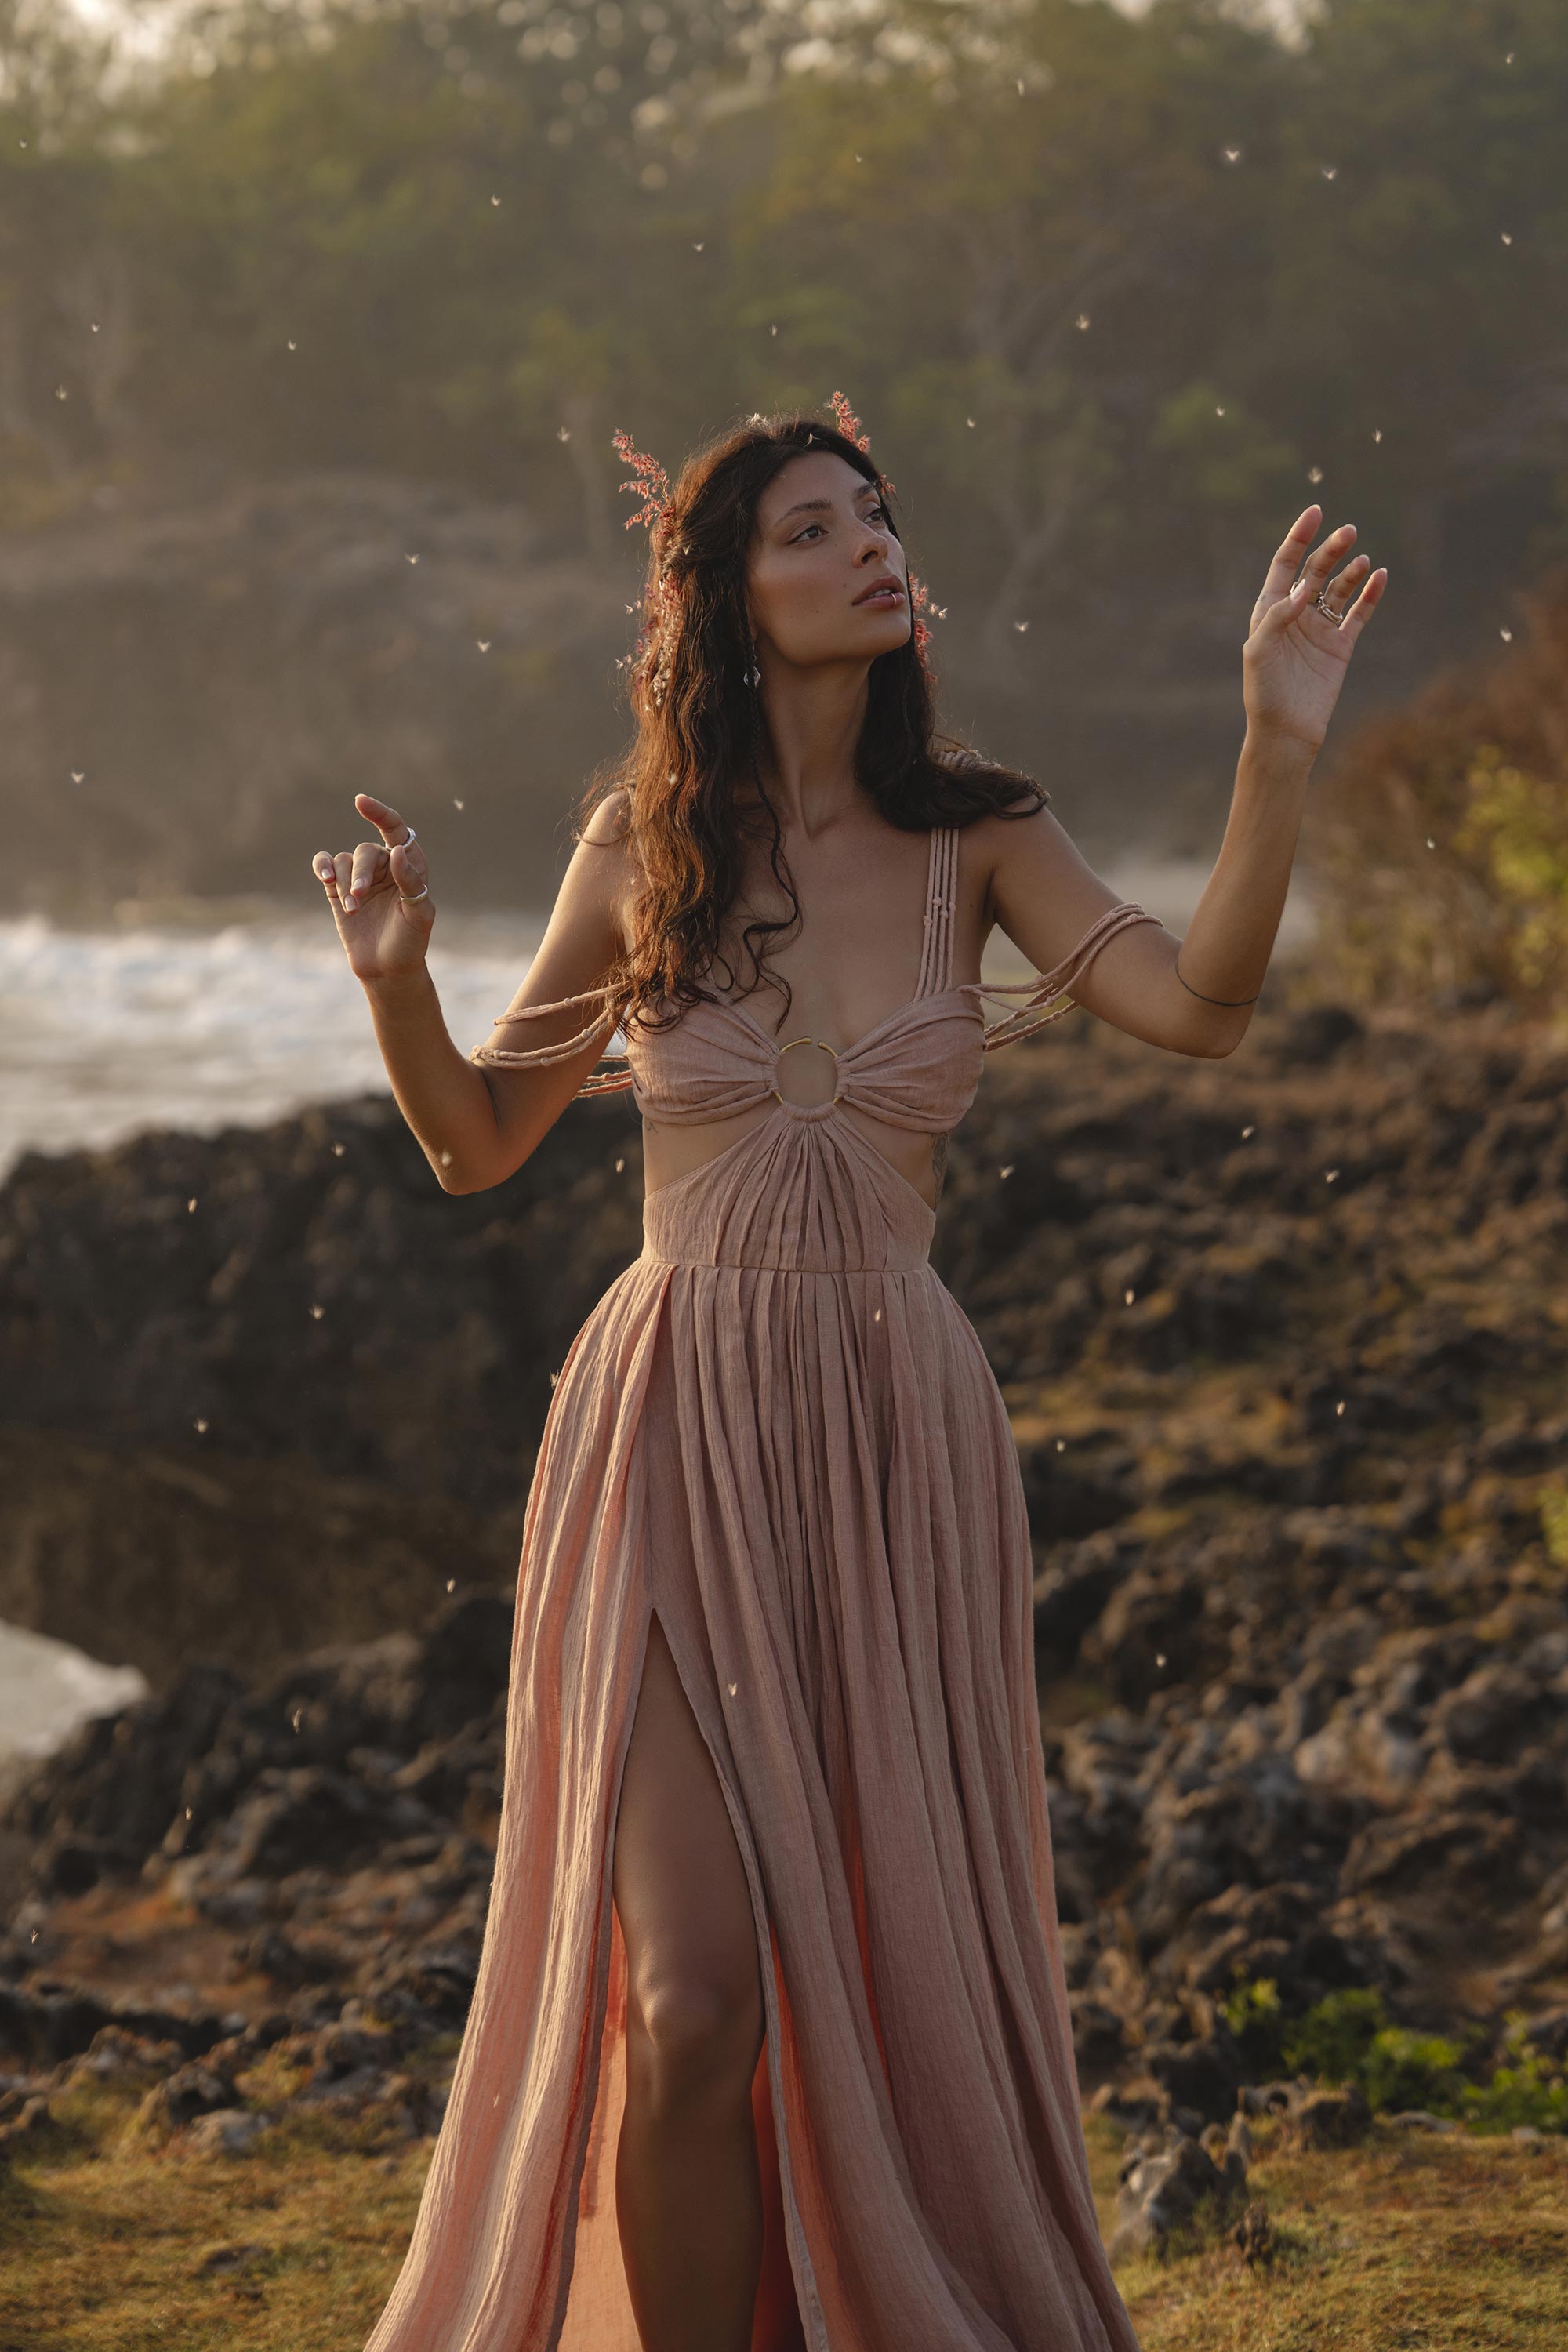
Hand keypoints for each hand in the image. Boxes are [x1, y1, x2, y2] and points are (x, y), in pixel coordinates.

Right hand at [311, 793, 433, 980]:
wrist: (388, 969)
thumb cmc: (410, 942)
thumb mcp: (419, 914)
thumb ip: (411, 881)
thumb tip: (395, 850)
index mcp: (409, 865)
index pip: (395, 830)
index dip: (379, 813)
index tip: (360, 802)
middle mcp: (384, 866)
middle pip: (365, 851)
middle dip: (360, 872)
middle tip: (359, 896)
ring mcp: (359, 876)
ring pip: (343, 861)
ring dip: (344, 882)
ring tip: (352, 908)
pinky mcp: (338, 889)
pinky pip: (325, 864)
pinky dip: (322, 866)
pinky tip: (324, 877)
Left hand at [1242, 506, 1387, 750]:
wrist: (1286, 731)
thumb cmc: (1263, 692)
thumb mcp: (1260, 651)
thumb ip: (1277, 616)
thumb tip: (1303, 588)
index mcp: (1270, 610)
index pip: (1285, 564)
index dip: (1299, 537)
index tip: (1315, 512)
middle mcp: (1296, 614)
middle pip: (1316, 570)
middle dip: (1331, 549)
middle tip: (1348, 532)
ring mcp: (1320, 628)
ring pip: (1339, 588)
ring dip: (1351, 570)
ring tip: (1362, 559)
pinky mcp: (1341, 646)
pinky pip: (1360, 613)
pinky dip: (1370, 594)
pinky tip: (1380, 576)